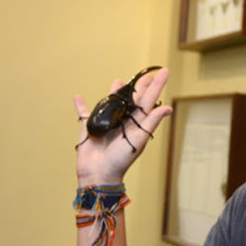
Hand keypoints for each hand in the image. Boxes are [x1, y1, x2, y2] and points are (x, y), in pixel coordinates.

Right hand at [73, 67, 172, 185]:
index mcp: (137, 122)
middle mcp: (123, 120)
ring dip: (113, 93)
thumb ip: (151, 121)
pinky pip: (84, 114)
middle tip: (146, 73)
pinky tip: (78, 97)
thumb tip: (167, 108)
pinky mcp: (89, 127)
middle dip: (139, 86)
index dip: (156, 85)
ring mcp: (106, 123)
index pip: (148, 99)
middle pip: (132, 99)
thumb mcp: (139, 139)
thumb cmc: (122, 159)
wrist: (99, 174)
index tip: (164, 71)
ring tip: (118, 80)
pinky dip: (80, 106)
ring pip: (110, 103)